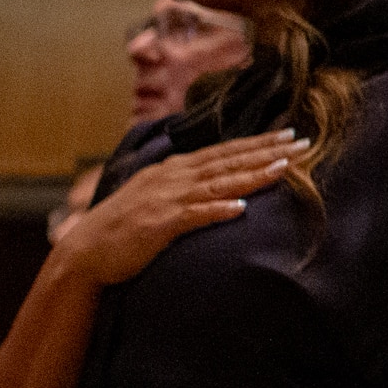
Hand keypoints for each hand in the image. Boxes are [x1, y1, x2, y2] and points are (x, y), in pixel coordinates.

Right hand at [53, 131, 296, 289]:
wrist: (84, 252)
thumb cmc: (124, 228)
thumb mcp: (158, 197)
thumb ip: (187, 187)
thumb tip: (220, 182)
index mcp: (174, 171)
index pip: (224, 152)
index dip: (259, 143)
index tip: (289, 135)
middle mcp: (172, 178)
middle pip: (228, 161)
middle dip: (267, 151)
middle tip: (303, 142)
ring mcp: (166, 200)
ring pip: (217, 183)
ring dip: (251, 175)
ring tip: (283, 168)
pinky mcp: (158, 225)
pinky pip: (193, 216)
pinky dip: (216, 210)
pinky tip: (239, 208)